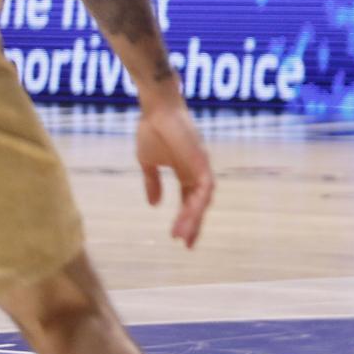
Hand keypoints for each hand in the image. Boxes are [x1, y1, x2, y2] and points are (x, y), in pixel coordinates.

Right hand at [136, 98, 214, 246]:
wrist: (156, 109)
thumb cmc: (152, 131)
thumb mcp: (149, 163)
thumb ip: (153, 183)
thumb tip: (154, 204)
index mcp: (185, 172)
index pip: (190, 201)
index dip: (186, 219)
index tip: (179, 238)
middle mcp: (197, 171)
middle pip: (199, 203)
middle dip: (194, 223)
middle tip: (187, 244)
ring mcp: (201, 166)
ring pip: (203, 198)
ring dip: (194, 217)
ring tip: (183, 236)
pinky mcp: (201, 160)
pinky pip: (205, 186)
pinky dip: (199, 202)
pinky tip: (191, 216)